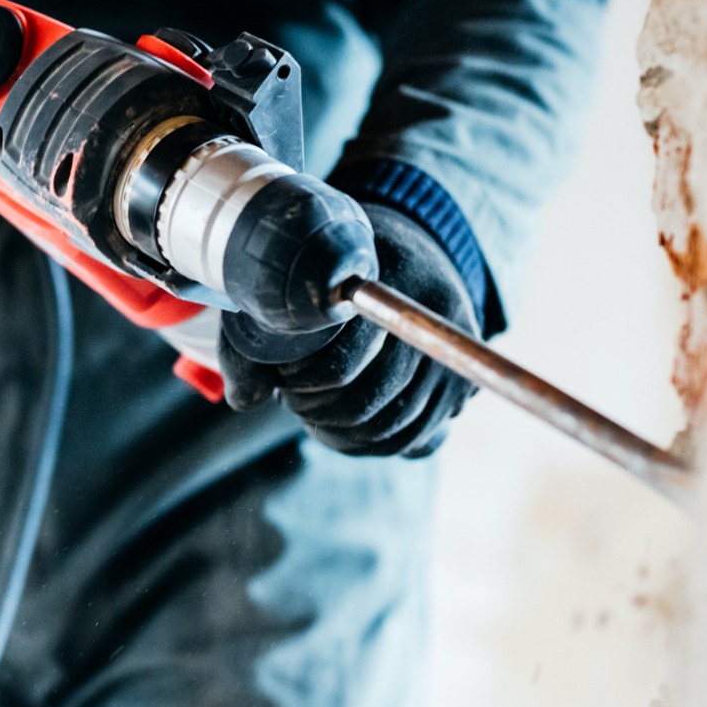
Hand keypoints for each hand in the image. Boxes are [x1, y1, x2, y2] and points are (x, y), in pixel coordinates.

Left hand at [220, 204, 478, 457]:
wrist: (403, 262)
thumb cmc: (330, 275)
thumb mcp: (287, 289)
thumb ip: (253, 339)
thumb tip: (246, 400)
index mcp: (389, 274)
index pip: (342, 363)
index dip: (302, 383)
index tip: (283, 378)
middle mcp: (436, 314)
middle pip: (369, 402)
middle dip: (319, 412)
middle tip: (293, 400)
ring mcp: (454, 355)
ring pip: (392, 429)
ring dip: (342, 433)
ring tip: (314, 413)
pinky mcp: (460, 387)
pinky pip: (416, 441)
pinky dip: (373, 445)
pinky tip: (343, 430)